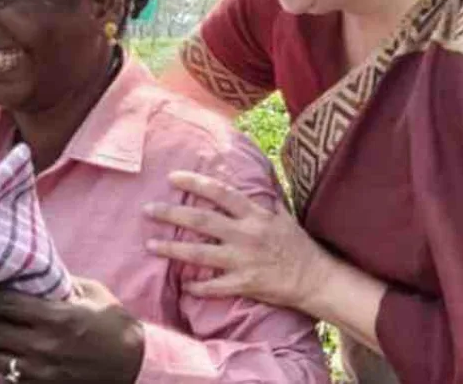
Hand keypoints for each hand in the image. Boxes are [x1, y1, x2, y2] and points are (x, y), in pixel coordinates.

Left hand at [0, 277, 143, 382]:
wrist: (134, 366)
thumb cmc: (116, 325)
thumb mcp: (95, 295)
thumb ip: (65, 283)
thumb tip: (40, 272)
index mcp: (57, 317)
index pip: (6, 304)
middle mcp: (44, 345)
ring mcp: (41, 371)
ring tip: (4, 334)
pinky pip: (10, 376)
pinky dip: (9, 364)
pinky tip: (17, 354)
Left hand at [143, 171, 336, 310]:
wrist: (314, 277)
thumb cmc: (298, 245)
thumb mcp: (283, 215)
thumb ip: (266, 197)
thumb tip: (259, 175)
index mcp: (255, 214)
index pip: (221, 193)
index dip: (195, 183)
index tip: (172, 177)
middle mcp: (246, 234)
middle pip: (202, 221)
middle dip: (172, 214)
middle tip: (148, 210)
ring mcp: (243, 260)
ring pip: (200, 254)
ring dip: (172, 250)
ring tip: (150, 245)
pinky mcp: (244, 283)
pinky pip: (214, 286)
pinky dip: (197, 287)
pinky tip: (183, 285)